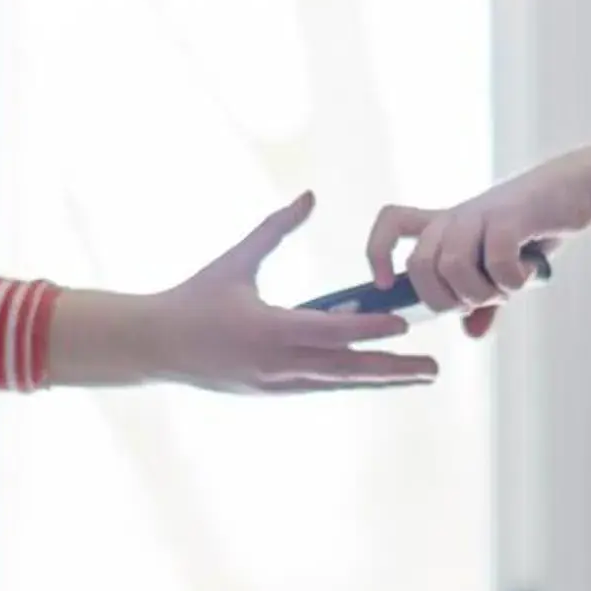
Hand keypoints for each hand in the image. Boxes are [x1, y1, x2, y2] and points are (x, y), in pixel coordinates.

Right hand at [46, 192, 441, 392]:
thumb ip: (276, 230)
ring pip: (338, 382)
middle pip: (346, 368)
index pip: (330, 331)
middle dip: (393, 368)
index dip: (370, 328)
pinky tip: (377, 375)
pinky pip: (321, 386)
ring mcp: (275, 384)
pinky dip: (351, 379)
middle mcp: (276, 364)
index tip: (405, 323)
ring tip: (419, 374)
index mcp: (267, 329)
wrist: (155, 347)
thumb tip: (309, 197)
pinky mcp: (272, 392)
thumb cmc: (194, 298)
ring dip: (380, 379)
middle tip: (434, 368)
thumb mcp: (236, 261)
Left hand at [367, 159, 590, 338]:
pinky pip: (494, 259)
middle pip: (419, 265)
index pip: (391, 224)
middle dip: (446, 299)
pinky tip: (530, 274)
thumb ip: (486, 302)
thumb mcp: (506, 270)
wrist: (578, 187)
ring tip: (507, 288)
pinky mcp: (510, 214)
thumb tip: (473, 334)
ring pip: (451, 265)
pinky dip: (511, 280)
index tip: (387, 285)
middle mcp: (456, 218)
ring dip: (480, 292)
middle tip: (481, 301)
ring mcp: (480, 214)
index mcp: (446, 226)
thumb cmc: (538, 228)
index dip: (377, 253)